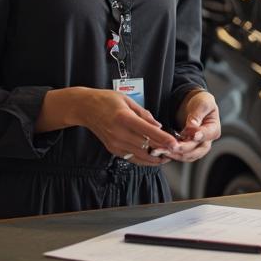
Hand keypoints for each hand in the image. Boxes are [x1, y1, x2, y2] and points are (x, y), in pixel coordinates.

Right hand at [70, 88, 188, 165]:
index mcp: (124, 118)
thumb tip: (158, 126)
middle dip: (162, 150)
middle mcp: (119, 133)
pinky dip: (143, 159)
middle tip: (176, 152)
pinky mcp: (112, 149)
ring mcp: (115, 143)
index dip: (163, 139)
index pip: (148, 131)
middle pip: (145, 145)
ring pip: (139, 155)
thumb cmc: (107, 100)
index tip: (174, 144)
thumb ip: (144, 114)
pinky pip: (131, 157)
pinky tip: (152, 157)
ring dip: (154, 158)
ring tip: (167, 157)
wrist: (85, 108)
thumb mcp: (127, 100)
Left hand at [168, 89, 220, 161]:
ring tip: (162, 150)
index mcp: (213, 129)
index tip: (188, 134)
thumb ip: (198, 115)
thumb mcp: (202, 104)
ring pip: (188, 156)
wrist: (193, 105)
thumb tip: (192, 127)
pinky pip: (181, 155)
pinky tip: (162, 152)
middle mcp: (207, 141)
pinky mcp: (188, 149)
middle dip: (182, 149)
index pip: (206, 135)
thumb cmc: (200, 102)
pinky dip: (172, 155)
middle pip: (196, 150)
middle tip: (171, 146)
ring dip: (175, 155)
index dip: (197, 136)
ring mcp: (197, 147)